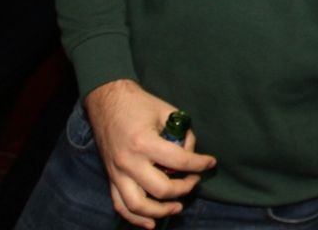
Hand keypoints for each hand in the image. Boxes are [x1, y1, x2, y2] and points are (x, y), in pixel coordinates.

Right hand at [84, 79, 215, 228]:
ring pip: (138, 205)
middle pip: (161, 189)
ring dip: (160, 211)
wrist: (107, 101)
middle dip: (184, 189)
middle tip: (194, 181)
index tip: (210, 163)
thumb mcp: (167, 111)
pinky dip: (134, 218)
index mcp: (144, 143)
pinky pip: (120, 205)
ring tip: (178, 207)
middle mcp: (128, 162)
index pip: (179, 161)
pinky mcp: (110, 177)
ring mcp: (116, 172)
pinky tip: (150, 223)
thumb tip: (191, 153)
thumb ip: (182, 134)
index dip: (200, 164)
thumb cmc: (139, 104)